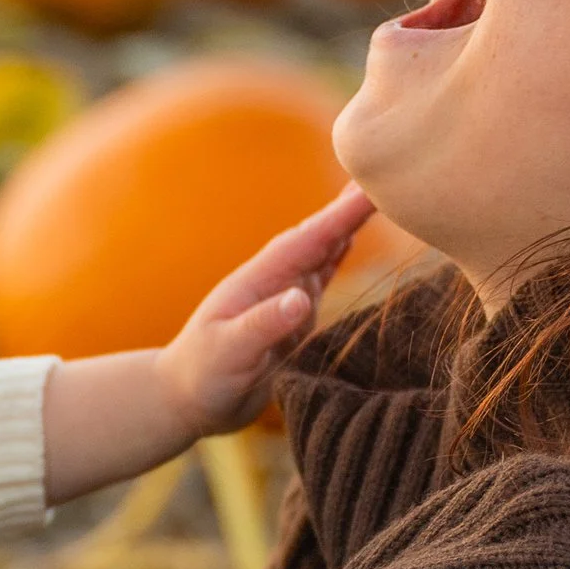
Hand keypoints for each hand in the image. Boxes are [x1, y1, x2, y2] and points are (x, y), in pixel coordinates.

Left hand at [155, 187, 375, 440]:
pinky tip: (349, 241)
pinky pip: (320, 279)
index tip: (368, 189)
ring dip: (347, 226)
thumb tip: (302, 299)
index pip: (306, 241)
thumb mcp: (229, 352)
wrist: (188, 398)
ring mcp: (283, 298)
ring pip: (322, 253)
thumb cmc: (202, 376)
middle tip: (382, 170)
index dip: (338, 216)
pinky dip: (338, 258)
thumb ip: (263, 325)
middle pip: (318, 238)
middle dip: (348, 209)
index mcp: (258, 281)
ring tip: (375, 196)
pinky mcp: (291, 319)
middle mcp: (274, 282)